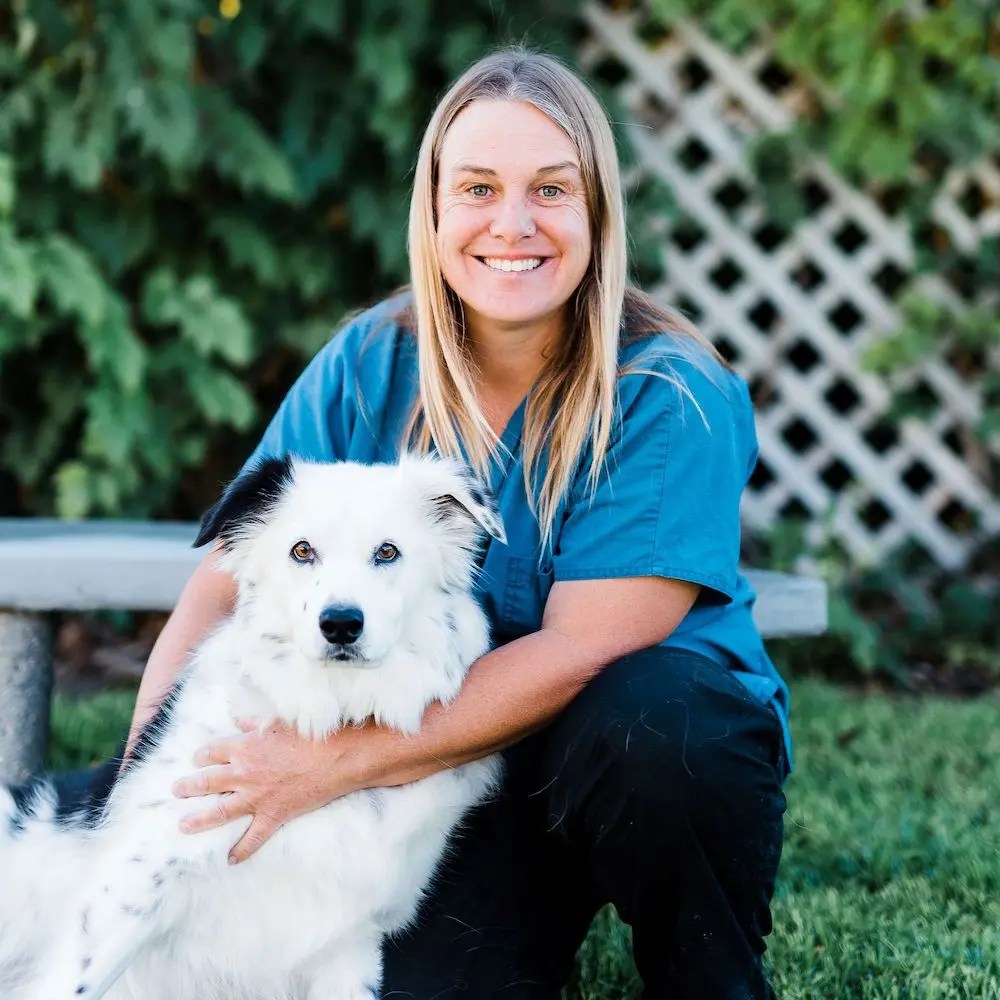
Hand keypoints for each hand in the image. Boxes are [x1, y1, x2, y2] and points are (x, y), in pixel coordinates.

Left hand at [172, 719, 369, 863]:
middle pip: (207, 781)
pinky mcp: (273, 815)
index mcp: (245, 747)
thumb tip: (237, 719)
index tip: (197, 759)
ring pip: (220, 811)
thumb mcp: (278, 721)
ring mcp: (257, 797)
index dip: (201, 755)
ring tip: (183, 825)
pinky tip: (231, 860)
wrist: (336, 758)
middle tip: (177, 790)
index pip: (212, 751)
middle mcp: (245, 773)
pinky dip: (242, 850)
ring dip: (199, 820)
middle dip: (188, 786)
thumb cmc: (309, 735)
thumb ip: (254, 722)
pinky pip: (253, 837)